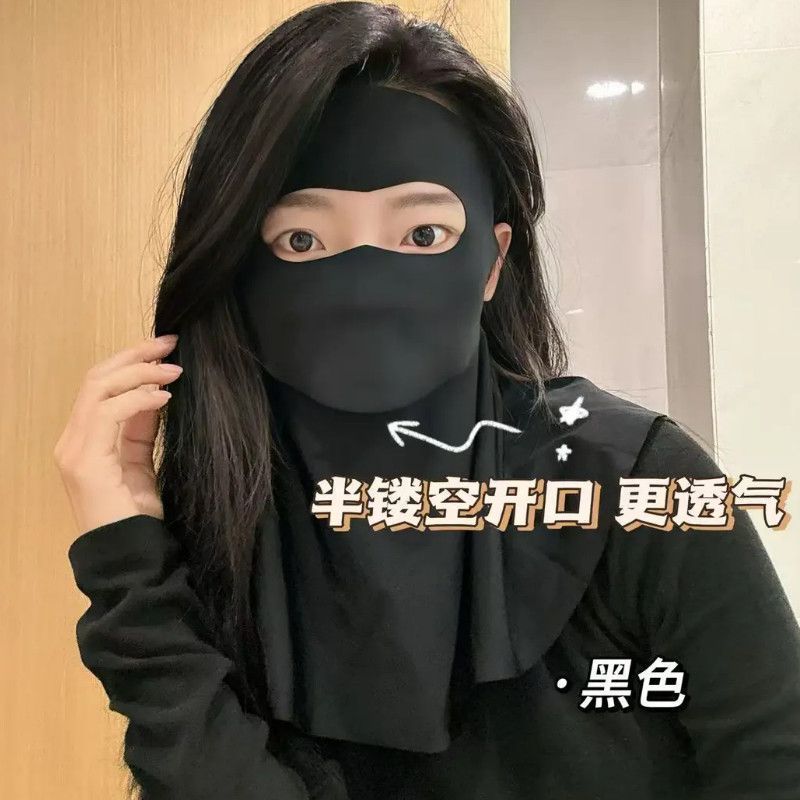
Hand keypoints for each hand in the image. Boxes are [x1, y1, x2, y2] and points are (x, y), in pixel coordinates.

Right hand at [54, 334, 182, 534]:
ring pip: (99, 388)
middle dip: (134, 355)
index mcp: (85, 439)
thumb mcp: (141, 462)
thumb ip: (141, 428)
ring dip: (140, 372)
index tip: (166, 350)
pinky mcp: (85, 462)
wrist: (131, 556)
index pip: (101, 386)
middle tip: (170, 343)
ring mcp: (74, 449)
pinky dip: (138, 399)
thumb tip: (157, 391)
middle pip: (96, 378)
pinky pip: (109, 413)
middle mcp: (72, 439)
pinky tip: (165, 397)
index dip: (132, 363)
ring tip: (174, 369)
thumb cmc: (137, 516)